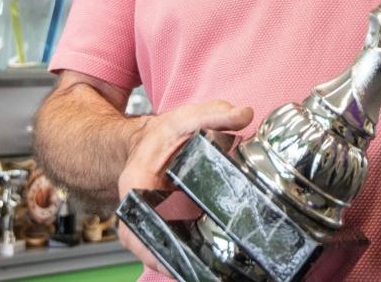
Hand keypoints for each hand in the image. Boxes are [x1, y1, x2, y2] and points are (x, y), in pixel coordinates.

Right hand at [116, 100, 253, 275]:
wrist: (150, 142)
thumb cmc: (162, 135)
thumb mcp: (186, 118)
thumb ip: (215, 114)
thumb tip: (243, 114)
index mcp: (136, 185)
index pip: (136, 226)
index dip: (153, 249)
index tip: (172, 262)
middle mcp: (141, 209)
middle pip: (152, 245)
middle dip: (173, 260)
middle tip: (201, 270)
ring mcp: (154, 220)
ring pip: (165, 248)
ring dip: (185, 260)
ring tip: (211, 270)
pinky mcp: (168, 226)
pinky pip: (177, 244)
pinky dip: (192, 252)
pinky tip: (212, 259)